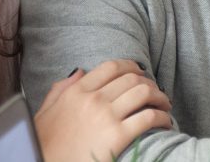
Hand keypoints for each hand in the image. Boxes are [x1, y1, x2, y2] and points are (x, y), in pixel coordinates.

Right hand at [34, 60, 172, 161]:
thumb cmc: (44, 144)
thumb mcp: (45, 112)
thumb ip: (61, 90)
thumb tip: (79, 72)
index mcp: (76, 92)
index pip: (111, 67)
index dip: (132, 66)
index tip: (140, 73)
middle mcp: (93, 99)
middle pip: (132, 78)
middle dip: (149, 83)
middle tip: (156, 92)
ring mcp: (106, 117)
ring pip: (144, 93)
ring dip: (160, 97)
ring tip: (164, 105)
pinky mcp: (118, 137)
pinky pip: (149, 118)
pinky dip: (162, 118)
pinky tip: (165, 123)